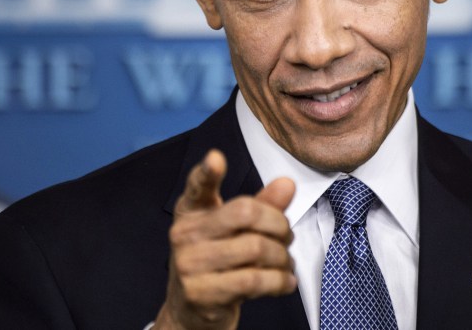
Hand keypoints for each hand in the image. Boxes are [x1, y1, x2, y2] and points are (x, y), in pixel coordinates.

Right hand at [153, 149, 296, 329]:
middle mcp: (184, 234)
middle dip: (279, 224)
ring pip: (255, 248)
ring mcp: (189, 264)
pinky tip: (285, 281)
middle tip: (287, 236)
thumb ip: (262, 205)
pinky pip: (253, 280)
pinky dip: (279, 280)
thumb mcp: (235, 232)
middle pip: (245, 213)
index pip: (196, 187)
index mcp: (191, 211)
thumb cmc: (217, 263)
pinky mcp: (201, 293)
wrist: (192, 313)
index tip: (216, 158)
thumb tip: (287, 184)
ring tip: (286, 262)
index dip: (206, 172)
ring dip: (282, 256)